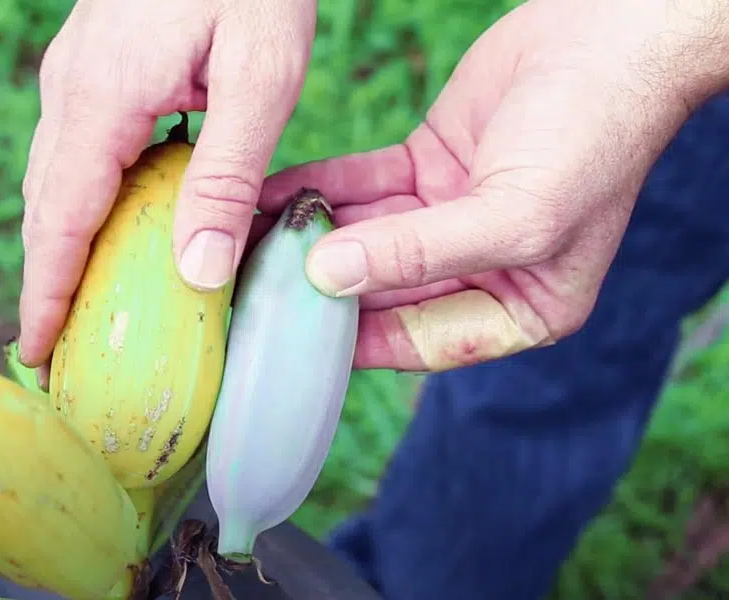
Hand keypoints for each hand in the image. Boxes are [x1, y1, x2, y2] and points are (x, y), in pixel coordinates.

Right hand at [18, 0, 316, 369]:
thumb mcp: (262, 74)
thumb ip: (228, 173)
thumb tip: (198, 270)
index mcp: (104, 98)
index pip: (61, 220)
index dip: (46, 293)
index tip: (36, 353)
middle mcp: (72, 90)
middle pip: (46, 207)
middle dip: (46, 281)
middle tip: (55, 350)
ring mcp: (77, 75)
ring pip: (55, 181)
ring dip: (61, 246)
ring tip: (75, 307)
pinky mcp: (97, 69)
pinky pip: (75, 152)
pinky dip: (82, 205)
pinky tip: (112, 233)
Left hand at [258, 0, 728, 371]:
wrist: (611, 37)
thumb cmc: (593, 138)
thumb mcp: (515, 216)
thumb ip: (419, 254)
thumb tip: (327, 277)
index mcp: (521, 309)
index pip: (420, 342)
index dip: (354, 344)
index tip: (287, 342)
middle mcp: (478, 269)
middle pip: (382, 292)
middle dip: (319, 289)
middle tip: (251, 289)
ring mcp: (448, 217)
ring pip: (363, 238)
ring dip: (307, 238)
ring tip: (245, 243)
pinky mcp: (425, 167)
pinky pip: (360, 187)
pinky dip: (318, 190)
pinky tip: (270, 196)